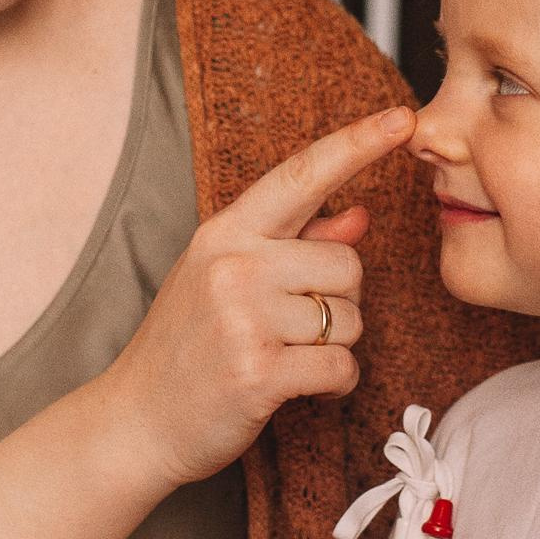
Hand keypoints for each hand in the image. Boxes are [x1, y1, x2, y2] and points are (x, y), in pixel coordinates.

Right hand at [105, 105, 416, 490]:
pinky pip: (341, 365)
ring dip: (335, 345)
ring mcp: (243, 318)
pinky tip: (302, 388)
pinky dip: (336, 383)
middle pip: (347, 263)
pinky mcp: (258, 371)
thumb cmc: (186, 346)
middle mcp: (234, 265)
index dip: (357, 144)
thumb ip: (294, 244)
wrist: (136, 420)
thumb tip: (359, 216)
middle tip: (292, 327)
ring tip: (286, 357)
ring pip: (350, 318)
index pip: (302, 175)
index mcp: (225, 232)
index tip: (404, 118)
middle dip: (339, 300)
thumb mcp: (226, 280)